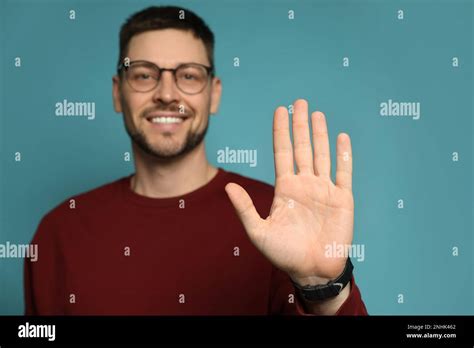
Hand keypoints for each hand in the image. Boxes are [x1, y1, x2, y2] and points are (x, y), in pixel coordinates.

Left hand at [225, 99, 353, 285]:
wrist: (312, 271)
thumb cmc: (284, 254)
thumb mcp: (258, 231)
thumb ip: (245, 208)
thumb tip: (227, 186)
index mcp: (285, 188)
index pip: (282, 152)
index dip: (281, 131)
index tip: (280, 110)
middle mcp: (305, 184)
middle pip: (302, 147)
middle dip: (300, 125)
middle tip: (299, 102)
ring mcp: (324, 190)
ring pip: (322, 154)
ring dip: (320, 134)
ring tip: (317, 113)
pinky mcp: (342, 199)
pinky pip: (344, 172)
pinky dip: (343, 155)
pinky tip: (341, 138)